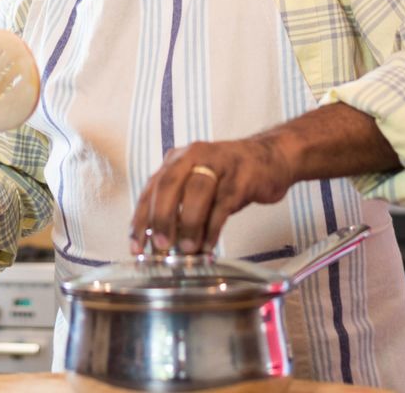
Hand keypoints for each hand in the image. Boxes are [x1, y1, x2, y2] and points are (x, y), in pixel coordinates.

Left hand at [129, 138, 293, 255]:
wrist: (268, 158)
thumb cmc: (227, 176)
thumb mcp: (197, 184)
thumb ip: (179, 207)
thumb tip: (162, 243)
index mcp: (177, 159)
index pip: (151, 188)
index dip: (141, 218)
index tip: (136, 246)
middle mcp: (194, 156)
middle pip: (169, 184)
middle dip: (161, 217)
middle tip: (161, 246)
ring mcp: (219, 164)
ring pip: (197, 191)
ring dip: (190, 223)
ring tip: (187, 249)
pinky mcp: (242, 177)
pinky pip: (224, 203)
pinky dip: (214, 227)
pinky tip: (209, 244)